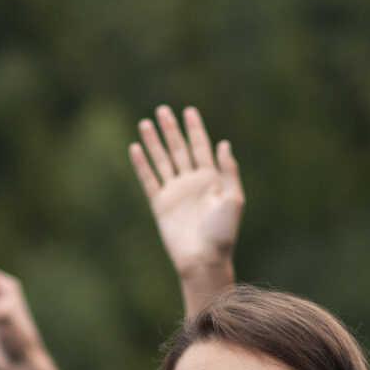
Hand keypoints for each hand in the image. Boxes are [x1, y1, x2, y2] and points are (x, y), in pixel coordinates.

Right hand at [130, 106, 242, 304]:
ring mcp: (175, 192)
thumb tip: (223, 144)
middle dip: (172, 130)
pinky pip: (149, 180)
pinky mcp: (161, 204)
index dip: (196, 129)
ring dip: (155, 142)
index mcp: (211, 179)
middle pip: (179, 149)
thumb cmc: (223, 233)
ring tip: (146, 122)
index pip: (201, 147)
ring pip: (163, 160)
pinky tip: (136, 148)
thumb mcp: (234, 199)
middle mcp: (192, 182)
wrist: (204, 259)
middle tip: (163, 110)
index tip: (189, 111)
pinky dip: (142, 165)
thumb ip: (228, 171)